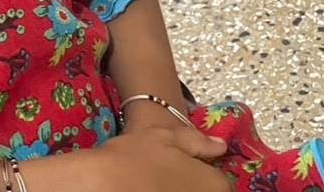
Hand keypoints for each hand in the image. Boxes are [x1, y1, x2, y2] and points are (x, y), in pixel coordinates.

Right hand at [92, 126, 229, 191]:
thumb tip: (220, 146)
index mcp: (213, 183)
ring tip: (156, 185)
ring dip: (179, 190)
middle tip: (168, 178)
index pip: (220, 183)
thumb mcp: (162, 137)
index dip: (201, 173)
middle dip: (192, 185)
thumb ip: (195, 141)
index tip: (182, 169)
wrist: (102, 186)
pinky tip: (147, 190)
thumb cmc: (133, 157)